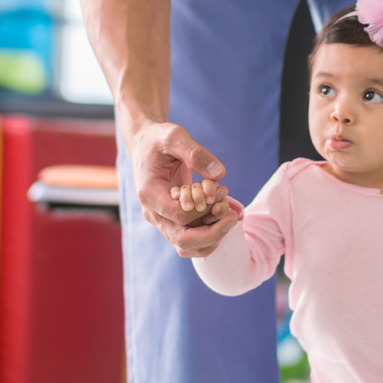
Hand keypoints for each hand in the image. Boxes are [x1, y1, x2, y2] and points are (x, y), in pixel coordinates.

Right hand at [126, 120, 242, 258]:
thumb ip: (195, 153)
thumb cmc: (159, 139)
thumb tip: (219, 174)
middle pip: (182, 241)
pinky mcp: (173, 219)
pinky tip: (222, 210)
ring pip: (187, 246)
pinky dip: (210, 229)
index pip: (179, 216)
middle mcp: (153, 213)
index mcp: (149, 194)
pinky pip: (192, 236)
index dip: (204, 209)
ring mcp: (162, 219)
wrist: (148, 144)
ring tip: (230, 215)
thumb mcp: (175, 136)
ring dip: (212, 236)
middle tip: (234, 218)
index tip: (220, 193)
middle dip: (212, 234)